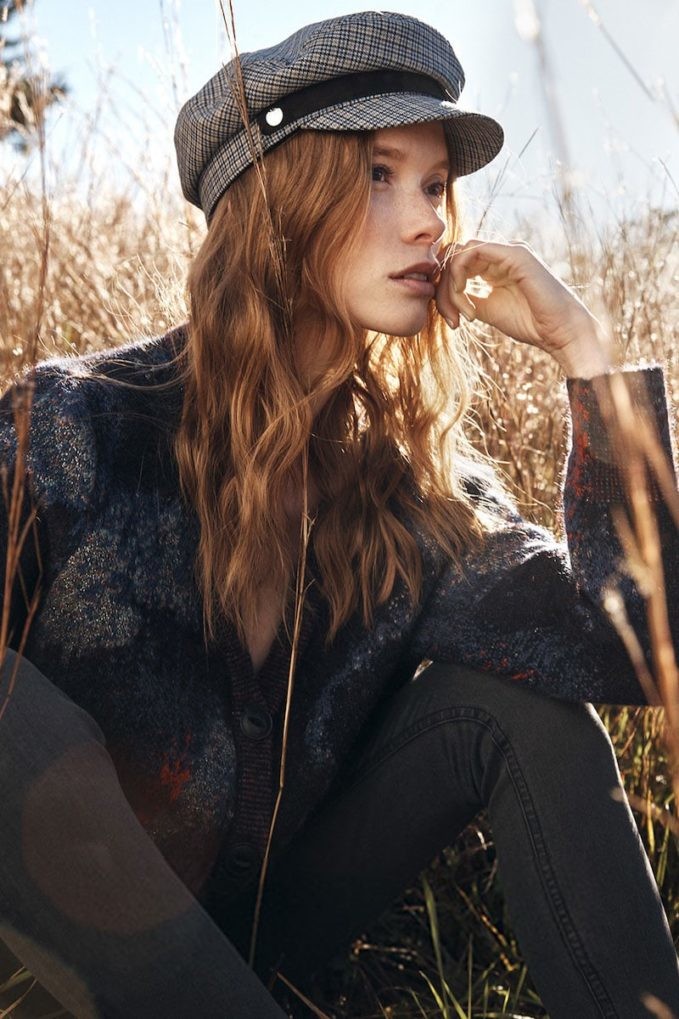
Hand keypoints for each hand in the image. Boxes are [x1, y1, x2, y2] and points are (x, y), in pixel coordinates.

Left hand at [435, 239, 612, 376]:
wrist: (560, 332)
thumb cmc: (530, 323)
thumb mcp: (488, 310)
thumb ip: (467, 297)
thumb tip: (445, 294)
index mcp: (495, 266)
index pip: (457, 267)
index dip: (445, 292)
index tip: (452, 321)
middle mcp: (500, 255)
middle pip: (454, 259)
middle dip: (444, 290)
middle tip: (452, 319)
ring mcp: (508, 252)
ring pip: (459, 254)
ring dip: (452, 286)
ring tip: (465, 314)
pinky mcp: (514, 254)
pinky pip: (473, 252)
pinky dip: (460, 275)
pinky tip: (467, 301)